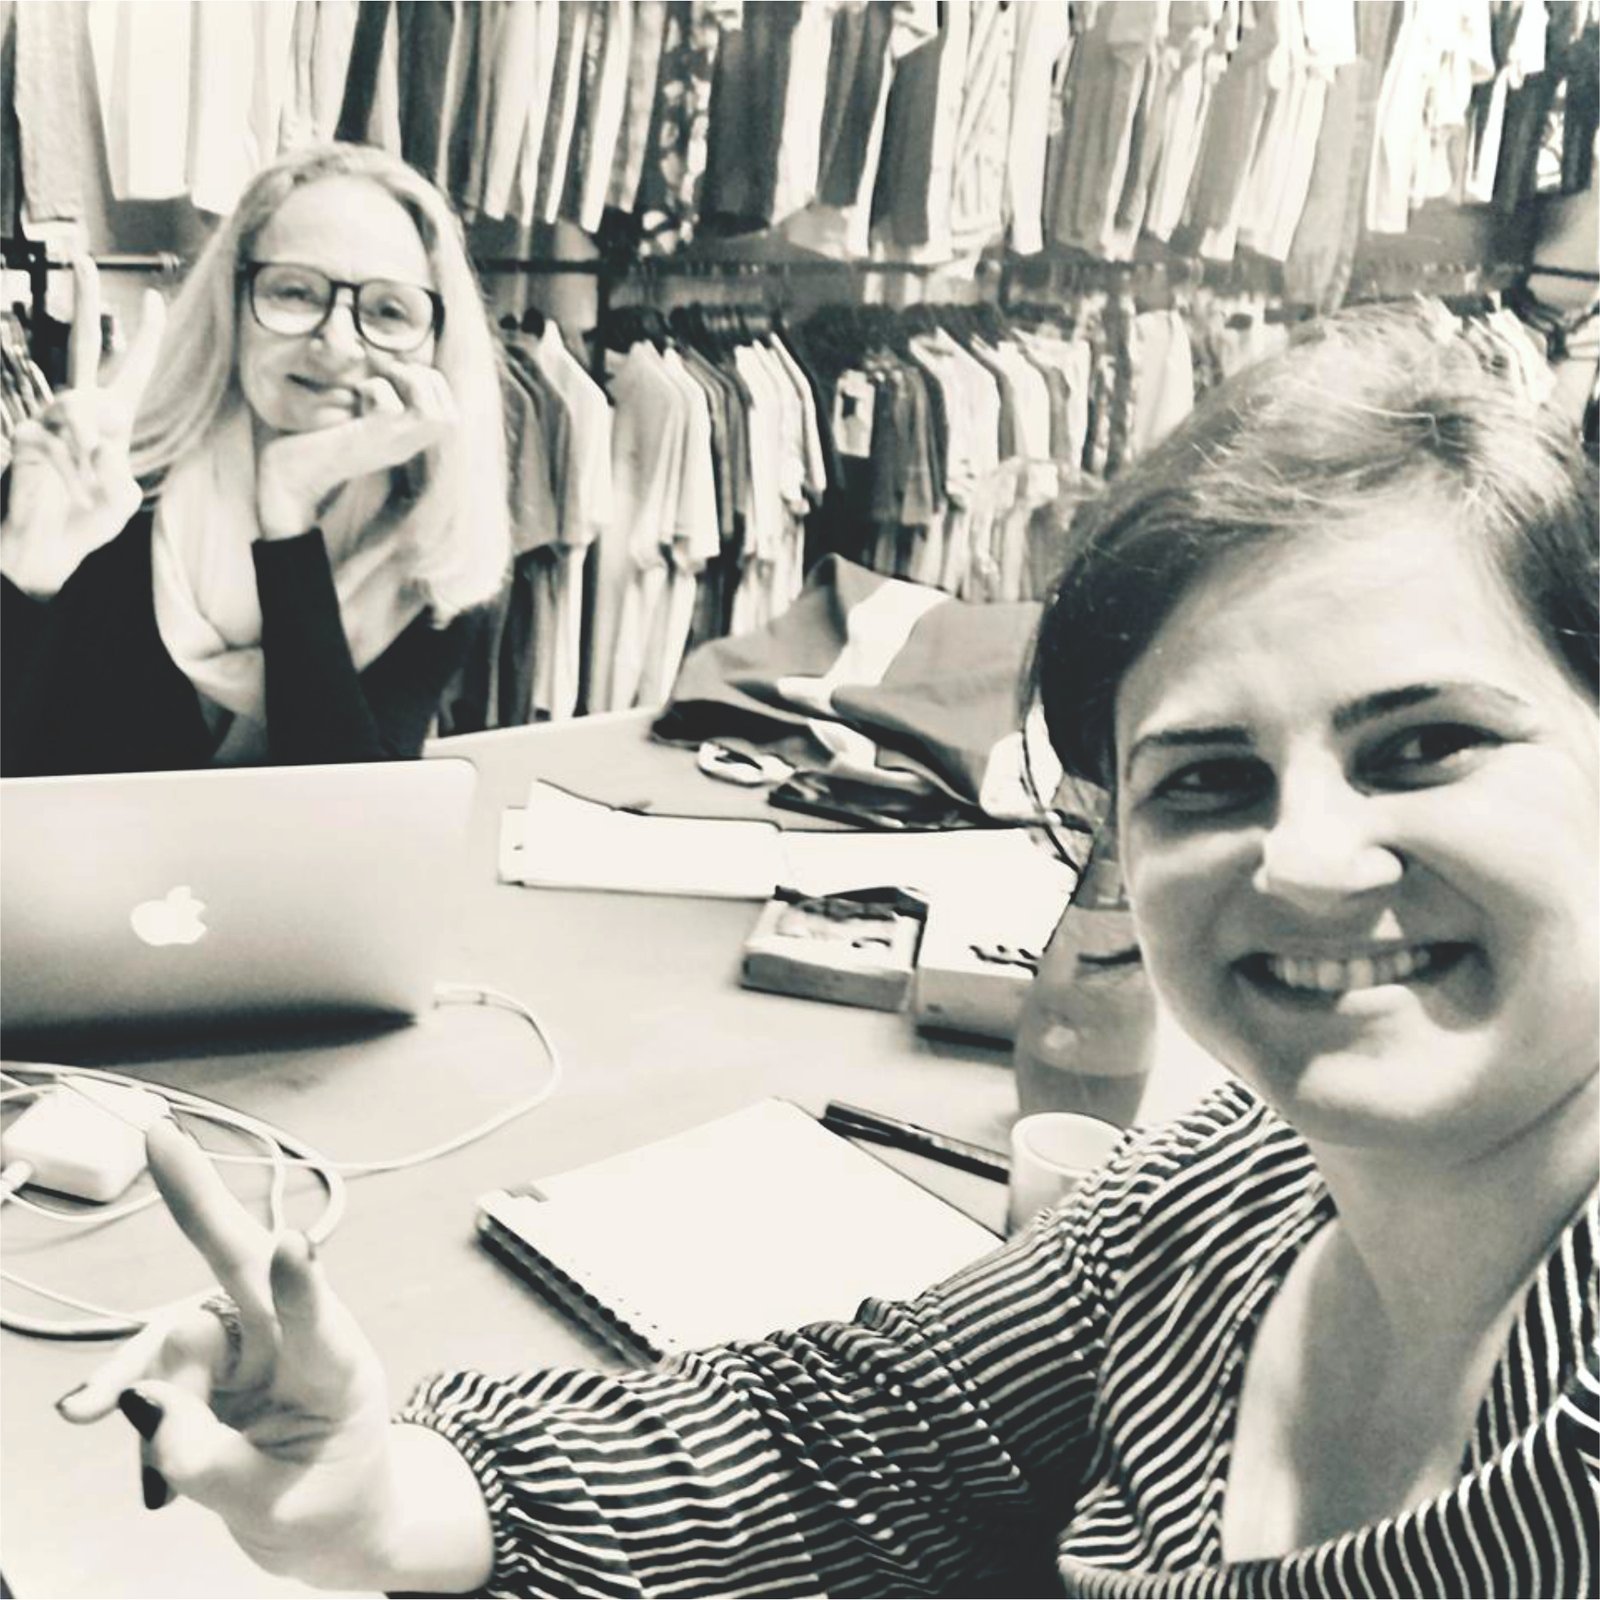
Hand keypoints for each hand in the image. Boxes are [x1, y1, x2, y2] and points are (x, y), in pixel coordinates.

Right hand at [1, 263, 165, 595]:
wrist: (44, 550)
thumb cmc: (84, 524)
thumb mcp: (120, 499)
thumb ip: (116, 466)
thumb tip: (96, 429)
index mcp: (113, 422)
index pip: (130, 370)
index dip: (143, 338)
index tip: (154, 301)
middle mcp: (81, 412)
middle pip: (81, 345)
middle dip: (82, 301)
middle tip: (83, 258)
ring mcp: (49, 418)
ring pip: (78, 406)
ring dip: (89, 452)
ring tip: (84, 487)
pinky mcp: (25, 433)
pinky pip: (58, 437)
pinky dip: (71, 465)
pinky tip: (68, 487)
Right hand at [55, 1121, 488, 1591]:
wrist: (329, 1517)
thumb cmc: (325, 1501)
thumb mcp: (274, 1505)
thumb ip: (207, 1460)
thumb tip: (141, 1404)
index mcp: (335, 1372)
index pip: (318, 1326)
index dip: (300, 1288)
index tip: (290, 1246)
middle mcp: (290, 1337)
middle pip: (242, 1262)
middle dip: (197, 1199)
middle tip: (159, 1137)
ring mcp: (247, 1341)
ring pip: (172, 1337)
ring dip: (135, 1375)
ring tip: (94, 1418)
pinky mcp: (208, 1358)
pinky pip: (151, 1367)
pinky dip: (120, 1389)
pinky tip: (86, 1410)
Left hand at [255, 355, 455, 540]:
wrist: (288, 481)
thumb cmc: (314, 446)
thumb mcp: (357, 423)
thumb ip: (378, 405)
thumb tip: (391, 365)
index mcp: (406, 443)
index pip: (450, 416)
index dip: (431, 385)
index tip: (397, 376)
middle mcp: (405, 448)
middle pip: (449, 415)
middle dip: (425, 380)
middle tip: (389, 375)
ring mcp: (391, 446)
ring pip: (432, 411)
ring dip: (407, 382)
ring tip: (377, 383)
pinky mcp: (370, 439)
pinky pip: (390, 406)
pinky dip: (374, 388)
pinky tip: (354, 395)